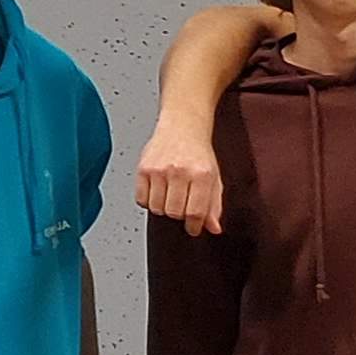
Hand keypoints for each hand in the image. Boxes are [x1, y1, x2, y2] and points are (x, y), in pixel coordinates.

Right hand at [135, 109, 227, 232]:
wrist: (183, 126)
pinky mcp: (143, 168)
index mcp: (201, 174)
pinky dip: (149, 201)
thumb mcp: (214, 177)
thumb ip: (214, 205)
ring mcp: (159, 170)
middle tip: (182, 206)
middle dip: (179, 215)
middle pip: (174, 213)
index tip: (193, 228)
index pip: (195, 212)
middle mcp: (179, 171)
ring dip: (164, 208)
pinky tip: (158, 191)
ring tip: (171, 195)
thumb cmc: (199, 152)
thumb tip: (213, 228)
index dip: (194, 226)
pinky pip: (141, 199)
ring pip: (157, 208)